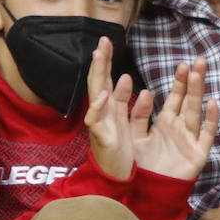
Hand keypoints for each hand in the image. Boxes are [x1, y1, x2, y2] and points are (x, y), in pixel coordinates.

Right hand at [83, 37, 134, 179]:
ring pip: (95, 95)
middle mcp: (101, 112)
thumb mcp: (121, 120)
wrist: (111, 179)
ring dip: (97, 75)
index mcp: (108, 107)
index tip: (108, 41)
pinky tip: (103, 94)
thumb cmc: (117, 149)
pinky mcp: (102, 138)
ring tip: (99, 56)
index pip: (105, 78)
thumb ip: (121, 99)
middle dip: (101, 61)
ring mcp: (99, 124)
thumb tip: (125, 77)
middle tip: (103, 40)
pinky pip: (96, 121)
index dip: (105, 60)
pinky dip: (98, 107)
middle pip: (98, 81)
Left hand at [131, 59, 217, 180]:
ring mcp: (190, 139)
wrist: (148, 194)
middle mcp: (179, 128)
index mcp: (165, 123)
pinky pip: (206, 134)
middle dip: (193, 81)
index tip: (183, 65)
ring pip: (196, 112)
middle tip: (200, 61)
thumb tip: (144, 91)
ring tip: (200, 74)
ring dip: (198, 93)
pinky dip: (210, 120)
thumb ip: (137, 116)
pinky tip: (213, 104)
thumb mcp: (134, 137)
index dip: (179, 82)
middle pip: (188, 100)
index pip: (175, 98)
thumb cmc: (142, 166)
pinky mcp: (197, 153)